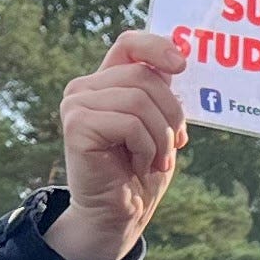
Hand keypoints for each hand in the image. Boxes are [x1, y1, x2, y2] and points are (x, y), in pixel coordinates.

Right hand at [44, 31, 189, 259]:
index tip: (182, 65)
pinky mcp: (77, 125)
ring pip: (140, 100)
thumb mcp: (159, 124)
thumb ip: (161, 92)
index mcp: (106, 82)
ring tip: (155, 159)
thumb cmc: (141, 170)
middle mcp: (85, 87)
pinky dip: (146, 148)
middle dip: (171, 114)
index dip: (157, 46)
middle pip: (144, 76)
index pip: (129, 44)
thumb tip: (181, 59)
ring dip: (160, 136)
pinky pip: (130, 123)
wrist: (118, 215)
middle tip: (174, 145)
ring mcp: (77, 104)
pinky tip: (139, 165)